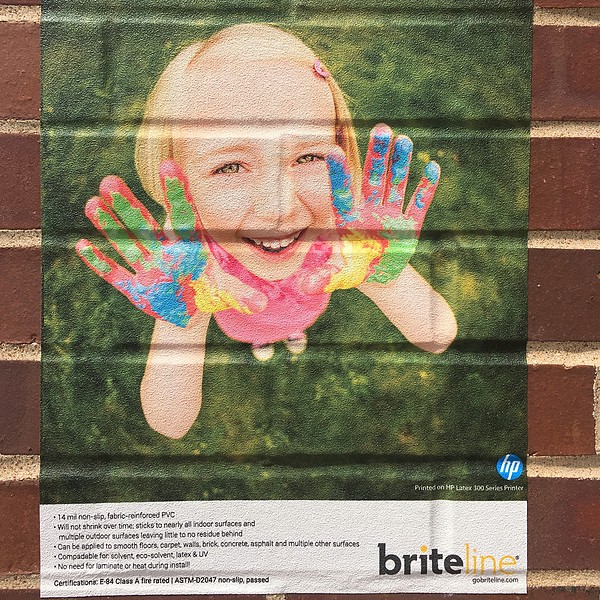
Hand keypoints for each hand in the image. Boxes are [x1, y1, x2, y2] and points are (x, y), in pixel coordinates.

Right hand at [76, 160, 265, 326]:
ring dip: (109, 225)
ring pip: (125, 242)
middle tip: (109, 181)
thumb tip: (262, 303)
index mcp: (187, 246)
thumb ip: (240, 295)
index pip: (183, 215)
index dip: (177, 192)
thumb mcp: (223, 292)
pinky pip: (114, 273)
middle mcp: (163, 251)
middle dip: (128, 204)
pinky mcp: (134, 286)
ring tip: (92, 203)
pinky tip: (81, 245)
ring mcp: (146, 266)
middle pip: (144, 224)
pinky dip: (99, 263)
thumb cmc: (206, 290)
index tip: (171, 164)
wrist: (188, 309)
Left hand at [301, 124, 439, 292]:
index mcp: (349, 219)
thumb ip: (324, 279)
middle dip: (378, 156)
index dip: (338, 174)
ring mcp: (391, 214)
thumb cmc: (355, 270)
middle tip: (381, 129)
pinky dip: (425, 189)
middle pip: (373, 179)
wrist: (379, 275)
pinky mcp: (410, 224)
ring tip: (404, 140)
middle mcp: (370, 211)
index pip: (342, 193)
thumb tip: (304, 287)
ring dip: (401, 164)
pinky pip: (418, 204)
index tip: (332, 151)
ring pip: (396, 184)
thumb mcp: (339, 277)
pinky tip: (432, 168)